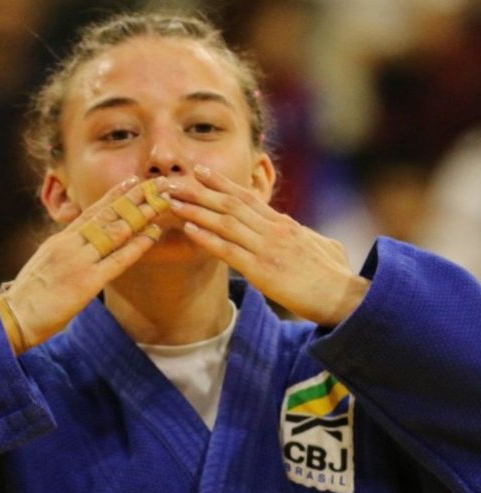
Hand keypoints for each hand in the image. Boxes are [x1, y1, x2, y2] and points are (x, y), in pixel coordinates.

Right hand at [0, 177, 171, 351]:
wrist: (11, 317)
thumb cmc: (28, 298)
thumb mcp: (46, 265)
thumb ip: (64, 252)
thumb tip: (80, 245)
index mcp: (60, 240)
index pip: (92, 212)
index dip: (115, 195)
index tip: (132, 181)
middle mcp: (70, 244)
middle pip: (107, 214)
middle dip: (134, 197)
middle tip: (155, 183)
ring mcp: (79, 261)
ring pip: (115, 231)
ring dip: (141, 215)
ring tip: (161, 202)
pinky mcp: (86, 282)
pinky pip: (117, 259)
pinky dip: (137, 245)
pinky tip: (153, 234)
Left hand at [168, 166, 369, 325]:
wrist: (344, 297)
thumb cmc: (335, 274)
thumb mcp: (322, 245)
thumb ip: (305, 235)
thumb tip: (300, 232)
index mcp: (284, 224)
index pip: (246, 197)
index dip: (220, 183)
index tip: (199, 171)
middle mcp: (273, 230)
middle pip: (230, 203)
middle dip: (198, 190)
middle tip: (173, 179)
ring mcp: (266, 248)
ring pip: (225, 222)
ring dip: (195, 209)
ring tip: (172, 199)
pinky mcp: (262, 270)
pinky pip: (228, 250)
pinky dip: (206, 238)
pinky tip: (187, 229)